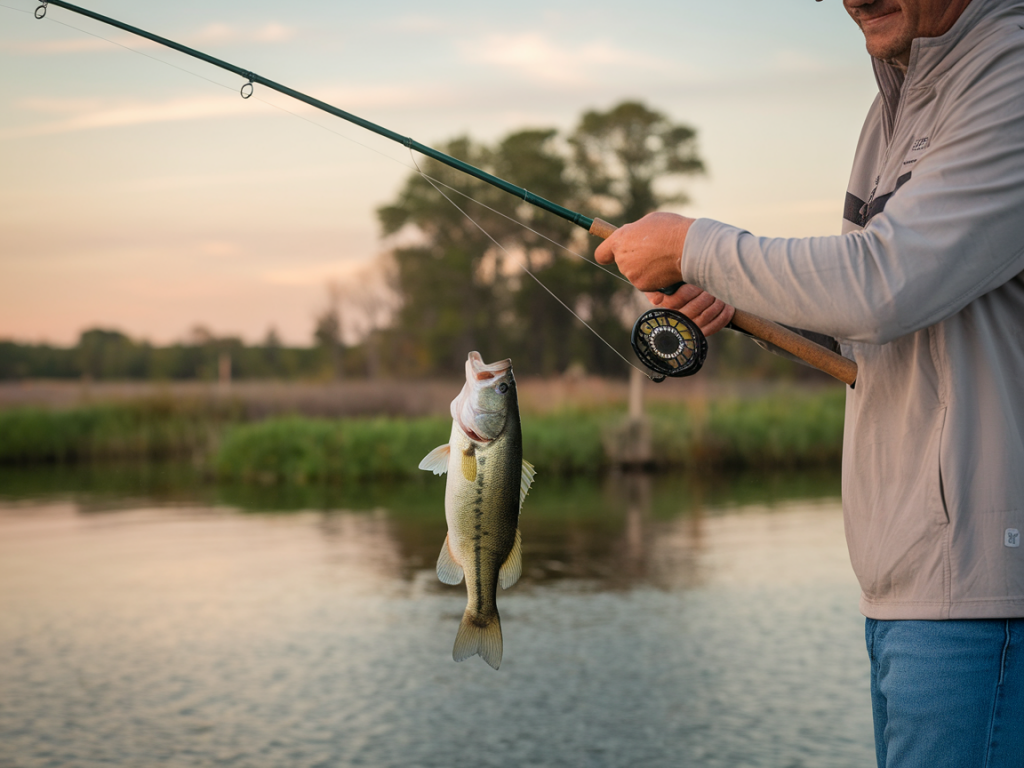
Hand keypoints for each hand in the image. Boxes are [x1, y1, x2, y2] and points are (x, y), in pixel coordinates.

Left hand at [594, 211, 733, 336]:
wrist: (689, 247)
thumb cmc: (671, 230)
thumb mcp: (649, 222)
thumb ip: (635, 233)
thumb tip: (633, 239)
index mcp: (620, 240)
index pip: (602, 254)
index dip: (607, 254)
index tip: (612, 254)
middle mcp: (622, 259)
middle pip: (623, 263)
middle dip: (635, 259)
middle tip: (653, 251)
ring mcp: (632, 274)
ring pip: (636, 273)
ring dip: (646, 269)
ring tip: (663, 257)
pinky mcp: (643, 286)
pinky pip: (646, 283)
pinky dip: (655, 278)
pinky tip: (666, 268)